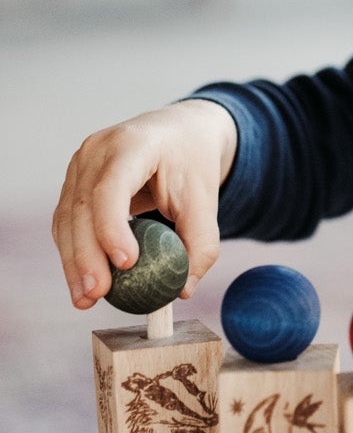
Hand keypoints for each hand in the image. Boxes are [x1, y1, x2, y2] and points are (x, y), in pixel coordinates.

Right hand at [52, 99, 237, 310]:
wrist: (180, 132)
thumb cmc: (192, 162)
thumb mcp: (206, 199)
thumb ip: (201, 244)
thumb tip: (183, 290)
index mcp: (133, 144)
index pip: (111, 188)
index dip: (112, 227)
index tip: (125, 264)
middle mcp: (97, 150)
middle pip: (82, 207)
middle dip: (86, 256)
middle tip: (97, 294)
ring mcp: (80, 164)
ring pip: (67, 219)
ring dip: (73, 262)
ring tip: (85, 299)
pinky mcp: (74, 183)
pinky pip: (66, 222)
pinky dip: (72, 253)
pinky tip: (82, 282)